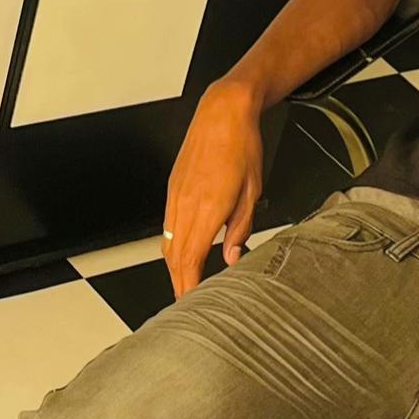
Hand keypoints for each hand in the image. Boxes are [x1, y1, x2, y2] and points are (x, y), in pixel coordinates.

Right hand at [162, 79, 266, 295]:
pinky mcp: (173, 188)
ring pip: (167, 242)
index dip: (190, 286)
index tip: (193, 303)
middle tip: (185, 304)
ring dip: (173, 267)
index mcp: (207, 209)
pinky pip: (166, 225)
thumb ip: (241, 229)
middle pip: (174, 256)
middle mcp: (185, 205)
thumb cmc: (241, 146)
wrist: (222, 113)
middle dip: (179, 283)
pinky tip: (180, 252)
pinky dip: (171, 245)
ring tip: (183, 284)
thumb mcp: (252, 192)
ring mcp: (175, 196)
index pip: (191, 260)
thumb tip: (233, 256)